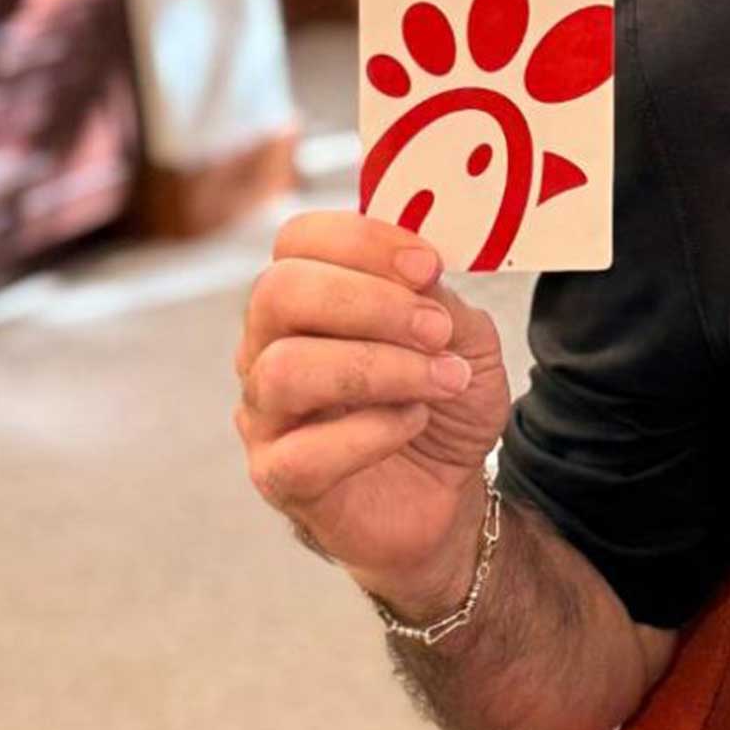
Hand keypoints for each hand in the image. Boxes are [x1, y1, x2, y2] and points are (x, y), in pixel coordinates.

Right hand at [235, 211, 514, 607]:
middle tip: (436, 330)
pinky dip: (371, 433)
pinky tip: (412, 423)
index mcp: (310, 298)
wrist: (449, 489)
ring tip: (441, 380)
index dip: (361, 240)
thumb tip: (419, 273)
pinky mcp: (278, 478)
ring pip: (284, 370)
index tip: (430, 266)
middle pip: (277, 293)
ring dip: (379, 368)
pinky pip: (301, 453)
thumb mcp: (464, 337)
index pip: (298, 241)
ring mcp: (265, 414)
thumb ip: (437, 300)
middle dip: (368, 303)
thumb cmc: (443, 400)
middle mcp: (269, 347)